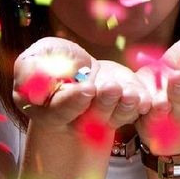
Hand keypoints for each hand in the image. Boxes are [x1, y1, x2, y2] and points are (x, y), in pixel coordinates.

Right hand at [14, 38, 150, 137]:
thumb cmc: (51, 62)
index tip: (86, 88)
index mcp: (50, 111)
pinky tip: (148, 99)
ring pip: (117, 115)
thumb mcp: (35, 59)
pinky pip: (137, 109)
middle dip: (103, 103)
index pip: (61, 111)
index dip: (73, 102)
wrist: (76, 67)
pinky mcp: (126, 106)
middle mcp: (79, 119)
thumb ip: (31, 71)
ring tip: (129, 93)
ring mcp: (106, 114)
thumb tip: (36, 92)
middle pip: (91, 117)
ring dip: (125, 105)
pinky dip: (144, 103)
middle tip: (111, 88)